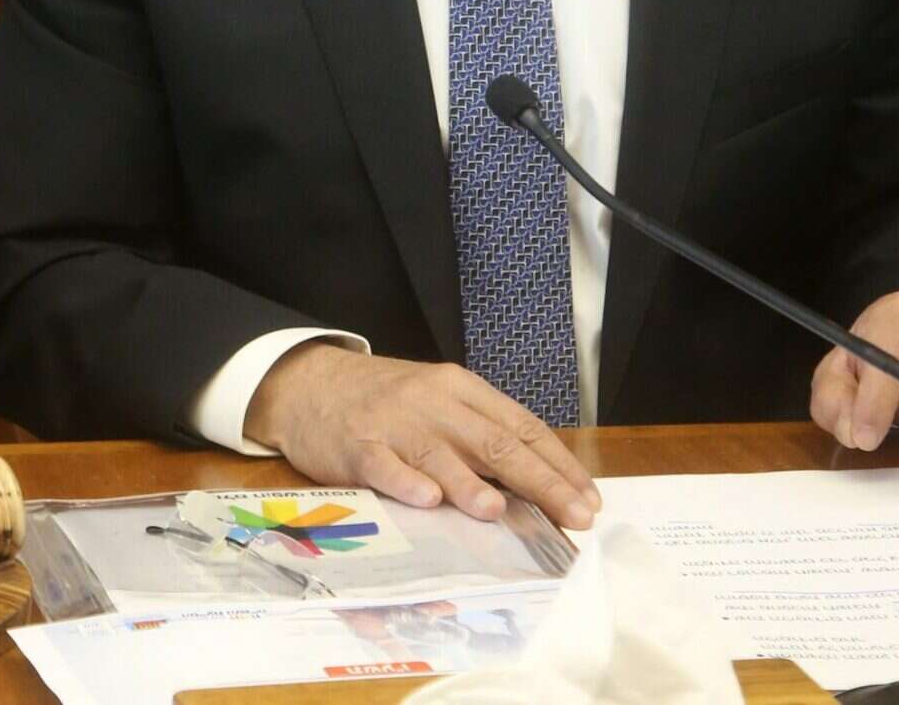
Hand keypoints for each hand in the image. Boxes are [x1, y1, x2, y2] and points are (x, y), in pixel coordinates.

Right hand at [243, 342, 599, 529]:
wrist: (309, 383)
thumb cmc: (385, 402)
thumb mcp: (437, 403)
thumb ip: (479, 436)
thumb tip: (538, 487)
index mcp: (459, 388)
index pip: (520, 426)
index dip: (559, 464)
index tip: (590, 498)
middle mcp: (432, 402)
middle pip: (493, 441)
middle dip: (540, 481)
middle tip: (575, 515)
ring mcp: (393, 423)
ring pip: (438, 453)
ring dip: (469, 483)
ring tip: (499, 510)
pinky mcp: (356, 445)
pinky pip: (383, 465)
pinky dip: (405, 482)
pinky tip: (425, 499)